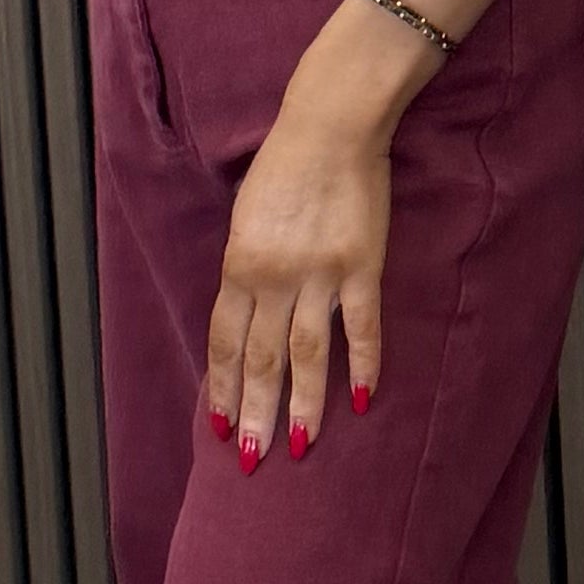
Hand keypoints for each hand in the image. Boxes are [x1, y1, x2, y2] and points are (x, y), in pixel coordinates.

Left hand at [204, 34, 405, 464]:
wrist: (330, 125)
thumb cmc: (285, 165)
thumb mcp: (247, 218)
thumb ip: (246, 269)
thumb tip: (246, 316)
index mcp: (238, 265)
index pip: (224, 342)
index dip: (223, 387)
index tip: (220, 427)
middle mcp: (272, 277)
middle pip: (261, 358)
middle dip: (255, 412)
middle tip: (251, 459)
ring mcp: (317, 273)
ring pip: (306, 353)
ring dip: (302, 404)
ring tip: (300, 446)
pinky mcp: (360, 265)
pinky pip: (361, 325)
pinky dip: (363, 364)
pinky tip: (363, 398)